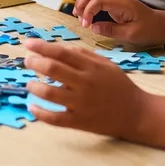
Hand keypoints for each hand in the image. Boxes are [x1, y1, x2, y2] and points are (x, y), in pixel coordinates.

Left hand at [24, 38, 148, 138]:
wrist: (137, 114)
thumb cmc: (120, 86)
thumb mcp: (106, 64)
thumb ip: (85, 54)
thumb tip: (62, 48)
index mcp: (91, 67)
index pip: (61, 52)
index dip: (42, 46)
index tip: (28, 43)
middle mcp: (85, 83)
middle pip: (53, 69)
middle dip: (35, 62)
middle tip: (27, 61)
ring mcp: (81, 103)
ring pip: (50, 93)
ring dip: (35, 86)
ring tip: (29, 83)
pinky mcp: (80, 122)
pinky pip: (55, 118)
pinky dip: (40, 113)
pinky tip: (32, 107)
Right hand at [72, 0, 164, 44]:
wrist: (163, 25)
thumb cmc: (150, 30)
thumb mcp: (132, 35)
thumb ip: (111, 30)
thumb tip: (93, 27)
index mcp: (122, 3)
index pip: (97, 0)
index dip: (88, 11)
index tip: (85, 26)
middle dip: (81, 3)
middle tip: (78, 19)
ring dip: (83, 2)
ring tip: (79, 17)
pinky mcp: (115, 4)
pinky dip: (88, 4)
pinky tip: (86, 15)